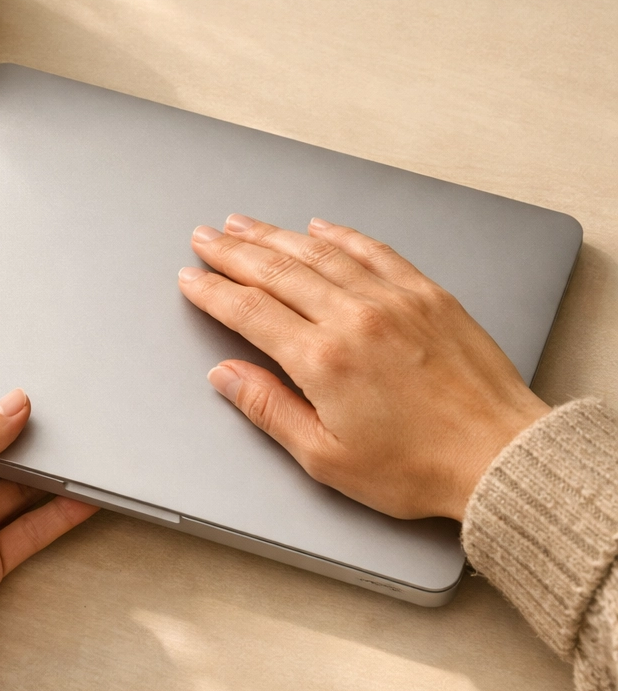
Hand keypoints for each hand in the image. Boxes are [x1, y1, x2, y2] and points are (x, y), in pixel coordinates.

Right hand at [178, 216, 550, 520]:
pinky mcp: (426, 293)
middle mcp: (354, 318)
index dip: (213, 291)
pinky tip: (319, 224)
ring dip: (275, 235)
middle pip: (277, 271)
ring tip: (244, 223)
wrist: (500, 456)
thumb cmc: (417, 467)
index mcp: (323, 360)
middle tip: (206, 237)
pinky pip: (373, 250)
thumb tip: (226, 376)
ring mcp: (392, 299)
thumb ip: (269, 409)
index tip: (191, 278)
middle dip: (233, 251)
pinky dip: (341, 234)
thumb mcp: (326, 457)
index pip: (250, 312)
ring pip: (319, 253)